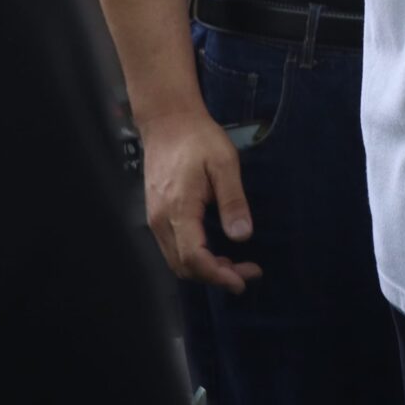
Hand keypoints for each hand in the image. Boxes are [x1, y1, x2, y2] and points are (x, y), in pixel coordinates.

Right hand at [138, 107, 259, 292]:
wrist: (169, 123)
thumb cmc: (199, 140)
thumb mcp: (225, 165)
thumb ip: (233, 201)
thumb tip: (242, 236)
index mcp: (179, 209)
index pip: (194, 257)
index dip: (219, 275)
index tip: (243, 281)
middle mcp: (161, 220)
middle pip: (184, 266)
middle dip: (216, 276)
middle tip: (249, 272)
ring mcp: (155, 218)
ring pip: (176, 260)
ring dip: (206, 269)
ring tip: (237, 266)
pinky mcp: (157, 215)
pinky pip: (173, 248)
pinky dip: (194, 258)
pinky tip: (217, 253)